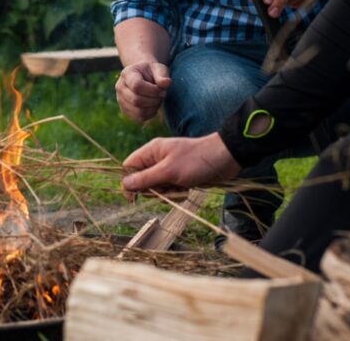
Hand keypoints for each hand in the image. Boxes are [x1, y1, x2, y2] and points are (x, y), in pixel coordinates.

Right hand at [115, 61, 170, 121]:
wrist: (144, 76)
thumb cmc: (152, 71)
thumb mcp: (158, 68)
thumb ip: (162, 75)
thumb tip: (166, 83)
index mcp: (127, 73)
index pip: (136, 86)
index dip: (152, 90)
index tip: (162, 89)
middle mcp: (120, 87)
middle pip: (136, 100)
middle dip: (154, 100)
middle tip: (162, 95)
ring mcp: (120, 99)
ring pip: (138, 111)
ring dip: (153, 107)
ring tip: (158, 100)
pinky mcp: (125, 110)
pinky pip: (139, 117)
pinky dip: (150, 114)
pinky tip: (154, 105)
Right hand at [121, 133, 240, 200]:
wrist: (225, 159)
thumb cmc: (196, 161)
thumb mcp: (168, 171)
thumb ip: (145, 178)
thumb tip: (124, 184)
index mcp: (151, 151)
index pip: (129, 166)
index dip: (129, 182)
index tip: (134, 198)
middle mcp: (157, 159)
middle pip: (142, 181)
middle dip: (154, 189)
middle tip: (167, 186)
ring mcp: (168, 169)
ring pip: (157, 188)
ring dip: (167, 193)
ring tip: (180, 186)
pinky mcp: (179, 177)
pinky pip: (169, 191)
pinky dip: (177, 193)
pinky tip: (187, 188)